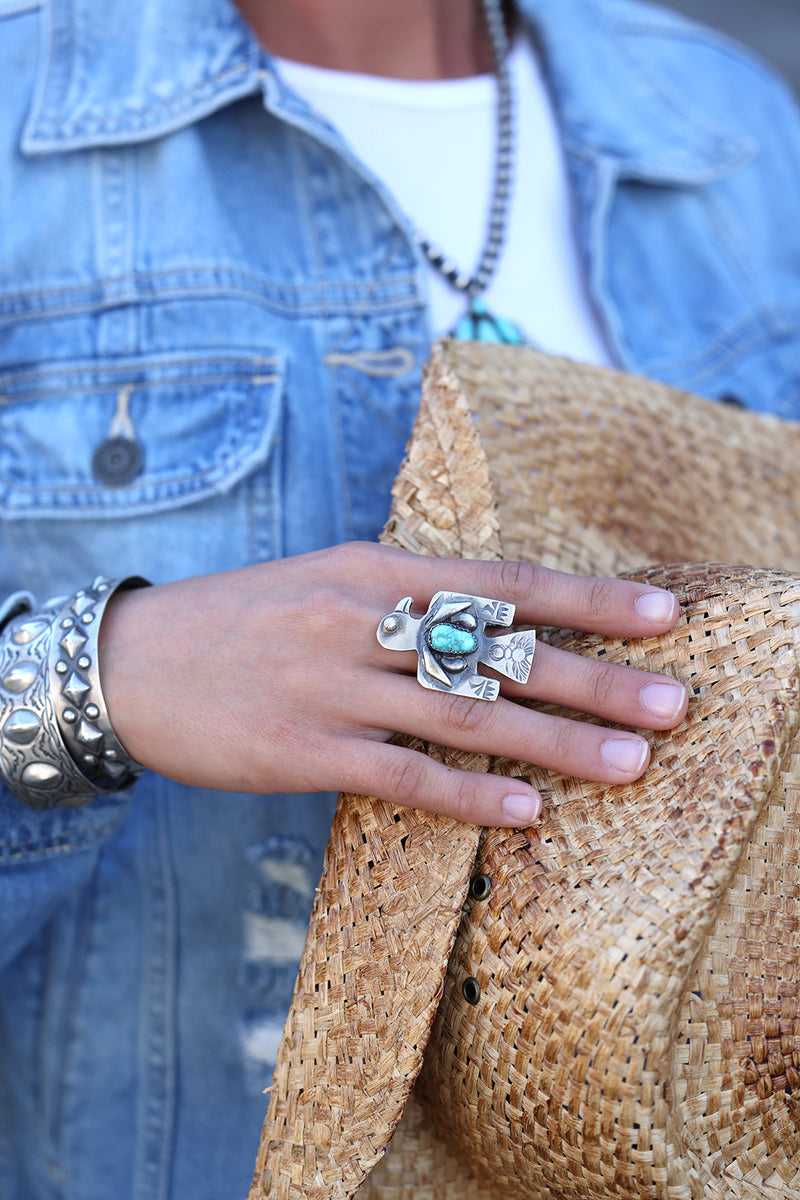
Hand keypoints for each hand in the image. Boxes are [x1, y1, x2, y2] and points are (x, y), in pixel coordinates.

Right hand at [98, 542, 687, 826]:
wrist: (132, 661)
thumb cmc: (241, 619)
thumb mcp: (326, 580)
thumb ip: (407, 596)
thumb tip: (497, 617)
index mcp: (372, 569)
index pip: (503, 583)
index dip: (588, 599)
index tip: (663, 615)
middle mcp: (361, 622)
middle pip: (501, 652)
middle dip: (596, 678)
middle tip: (675, 703)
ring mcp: (333, 688)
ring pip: (466, 714)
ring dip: (557, 743)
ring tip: (632, 764)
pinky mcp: (303, 751)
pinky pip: (404, 776)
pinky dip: (471, 796)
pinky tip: (528, 812)